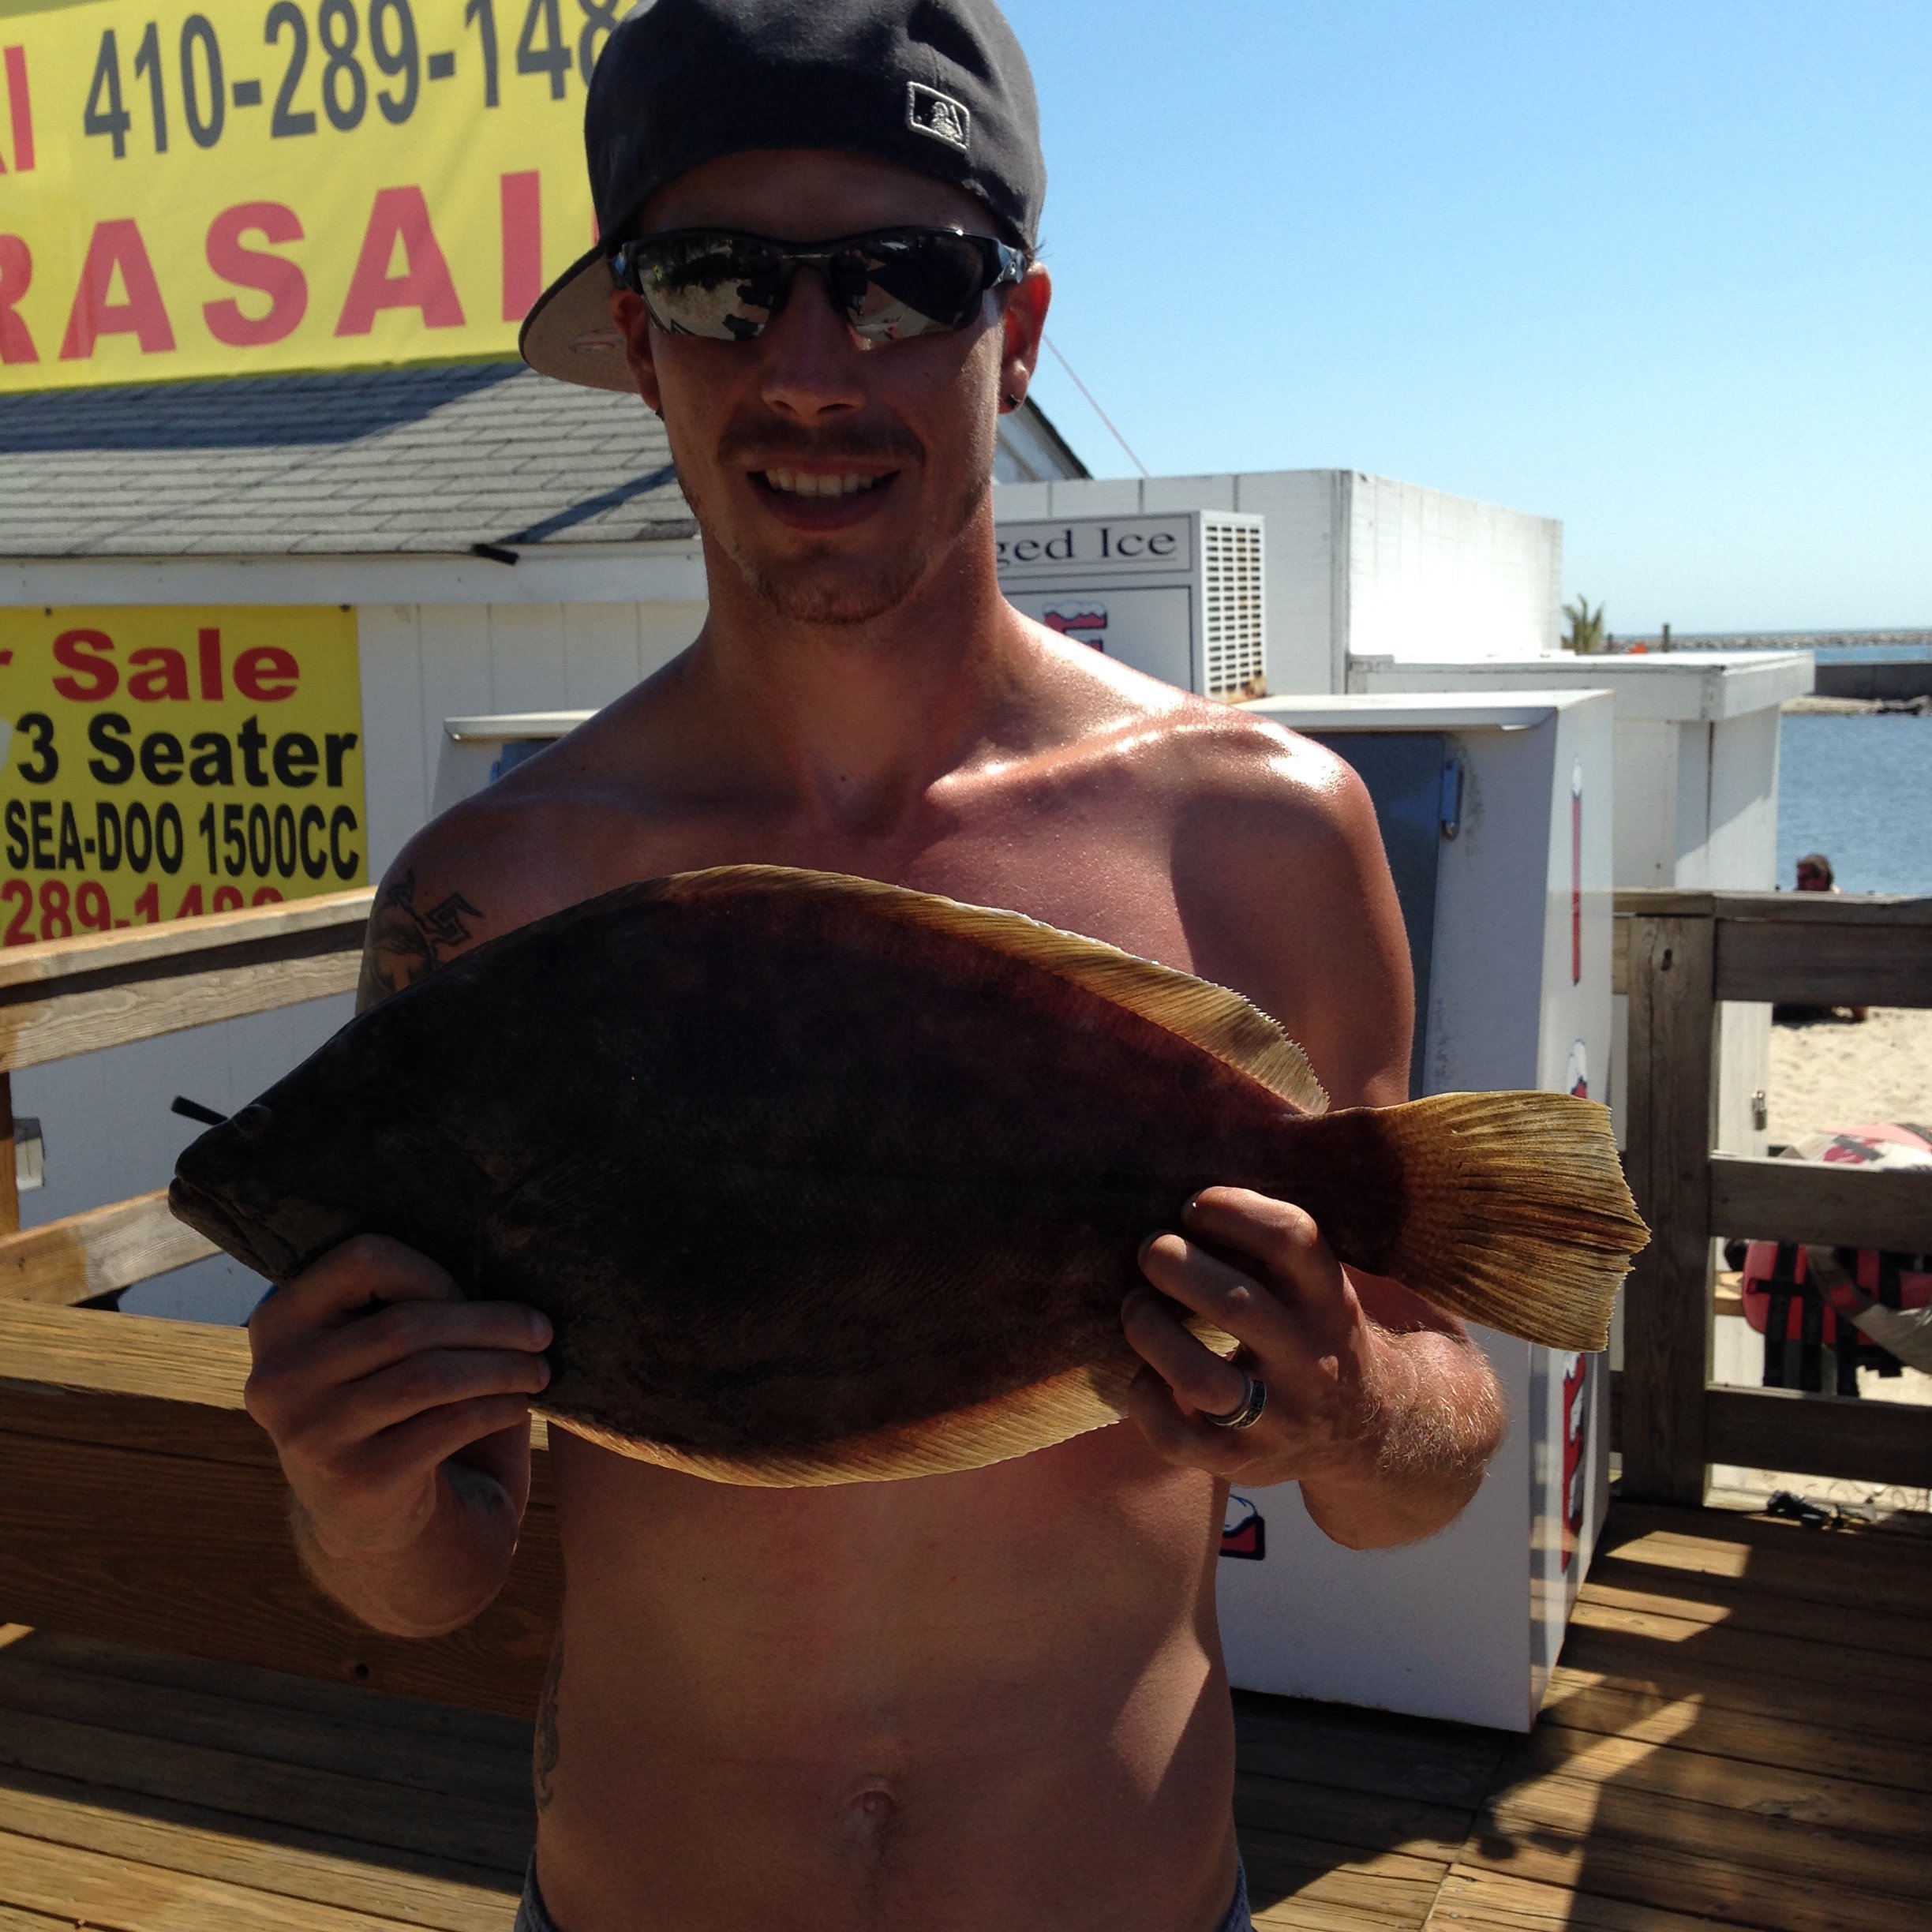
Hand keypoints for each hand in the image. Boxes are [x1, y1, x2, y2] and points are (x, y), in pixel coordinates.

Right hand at [245, 1234, 552, 1564]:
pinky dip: (497, 1408)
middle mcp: (278, 1377)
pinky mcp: (356, 1479)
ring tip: (539, 1368)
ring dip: (502, 1366)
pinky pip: (447, 1425)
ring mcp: (311, 1432)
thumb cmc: (387, 1410)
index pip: (361, 1259)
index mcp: (279, 1322)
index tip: (472, 1293)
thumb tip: (498, 1255)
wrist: (367, 1525)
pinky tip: (518, 1405)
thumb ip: (397, 1305)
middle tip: (541, 1330)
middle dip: (489, 1322)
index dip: (429, 1270)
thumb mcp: (368, 1352)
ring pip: (429, 1375)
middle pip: (406, 1322)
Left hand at [1122, 1187, 1396, 1490]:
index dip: (1233, 1210)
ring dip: (1150, 1332)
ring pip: (1199, 1378)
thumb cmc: (1315, 1332)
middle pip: (1234, 1302)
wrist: (1371, 1429)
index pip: (1292, 1239)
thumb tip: (1181, 1204)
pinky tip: (1145, 1374)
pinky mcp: (1242, 1463)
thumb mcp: (1318, 1286)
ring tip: (1138, 1307)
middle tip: (1153, 1251)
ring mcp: (1278, 1419)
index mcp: (1330, 1301)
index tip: (1195, 1206)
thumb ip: (1267, 1250)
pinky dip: (1145, 1400)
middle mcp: (1310, 1358)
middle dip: (1175, 1264)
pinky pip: (1177, 1438)